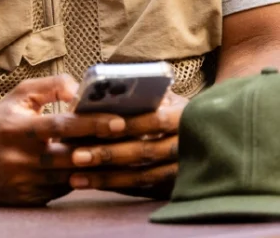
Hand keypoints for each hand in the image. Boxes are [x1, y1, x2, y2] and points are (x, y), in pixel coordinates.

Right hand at [0, 75, 127, 205]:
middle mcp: (23, 158)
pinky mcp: (35, 199)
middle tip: (140, 141)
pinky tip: (109, 172)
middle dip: (108, 149)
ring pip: (76, 177)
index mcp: (18, 129)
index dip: (91, 124)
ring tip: (134, 157)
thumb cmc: (0, 124)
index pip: (61, 126)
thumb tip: (78, 90)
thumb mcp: (17, 97)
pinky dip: (88, 181)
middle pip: (74, 156)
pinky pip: (68, 190)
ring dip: (104, 168)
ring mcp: (30, 182)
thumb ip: (48, 87)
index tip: (120, 121)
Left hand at [65, 91, 185, 198]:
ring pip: (142, 176)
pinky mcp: (174, 187)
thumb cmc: (174, 110)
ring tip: (75, 178)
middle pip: (144, 151)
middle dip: (108, 154)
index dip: (130, 125)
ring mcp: (182, 170)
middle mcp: (186, 145)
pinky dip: (117, 188)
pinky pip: (142, 190)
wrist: (206, 138)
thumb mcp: (166, 98)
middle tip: (76, 156)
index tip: (99, 128)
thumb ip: (142, 96)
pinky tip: (92, 185)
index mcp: (184, 116)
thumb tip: (102, 93)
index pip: (156, 120)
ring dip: (107, 177)